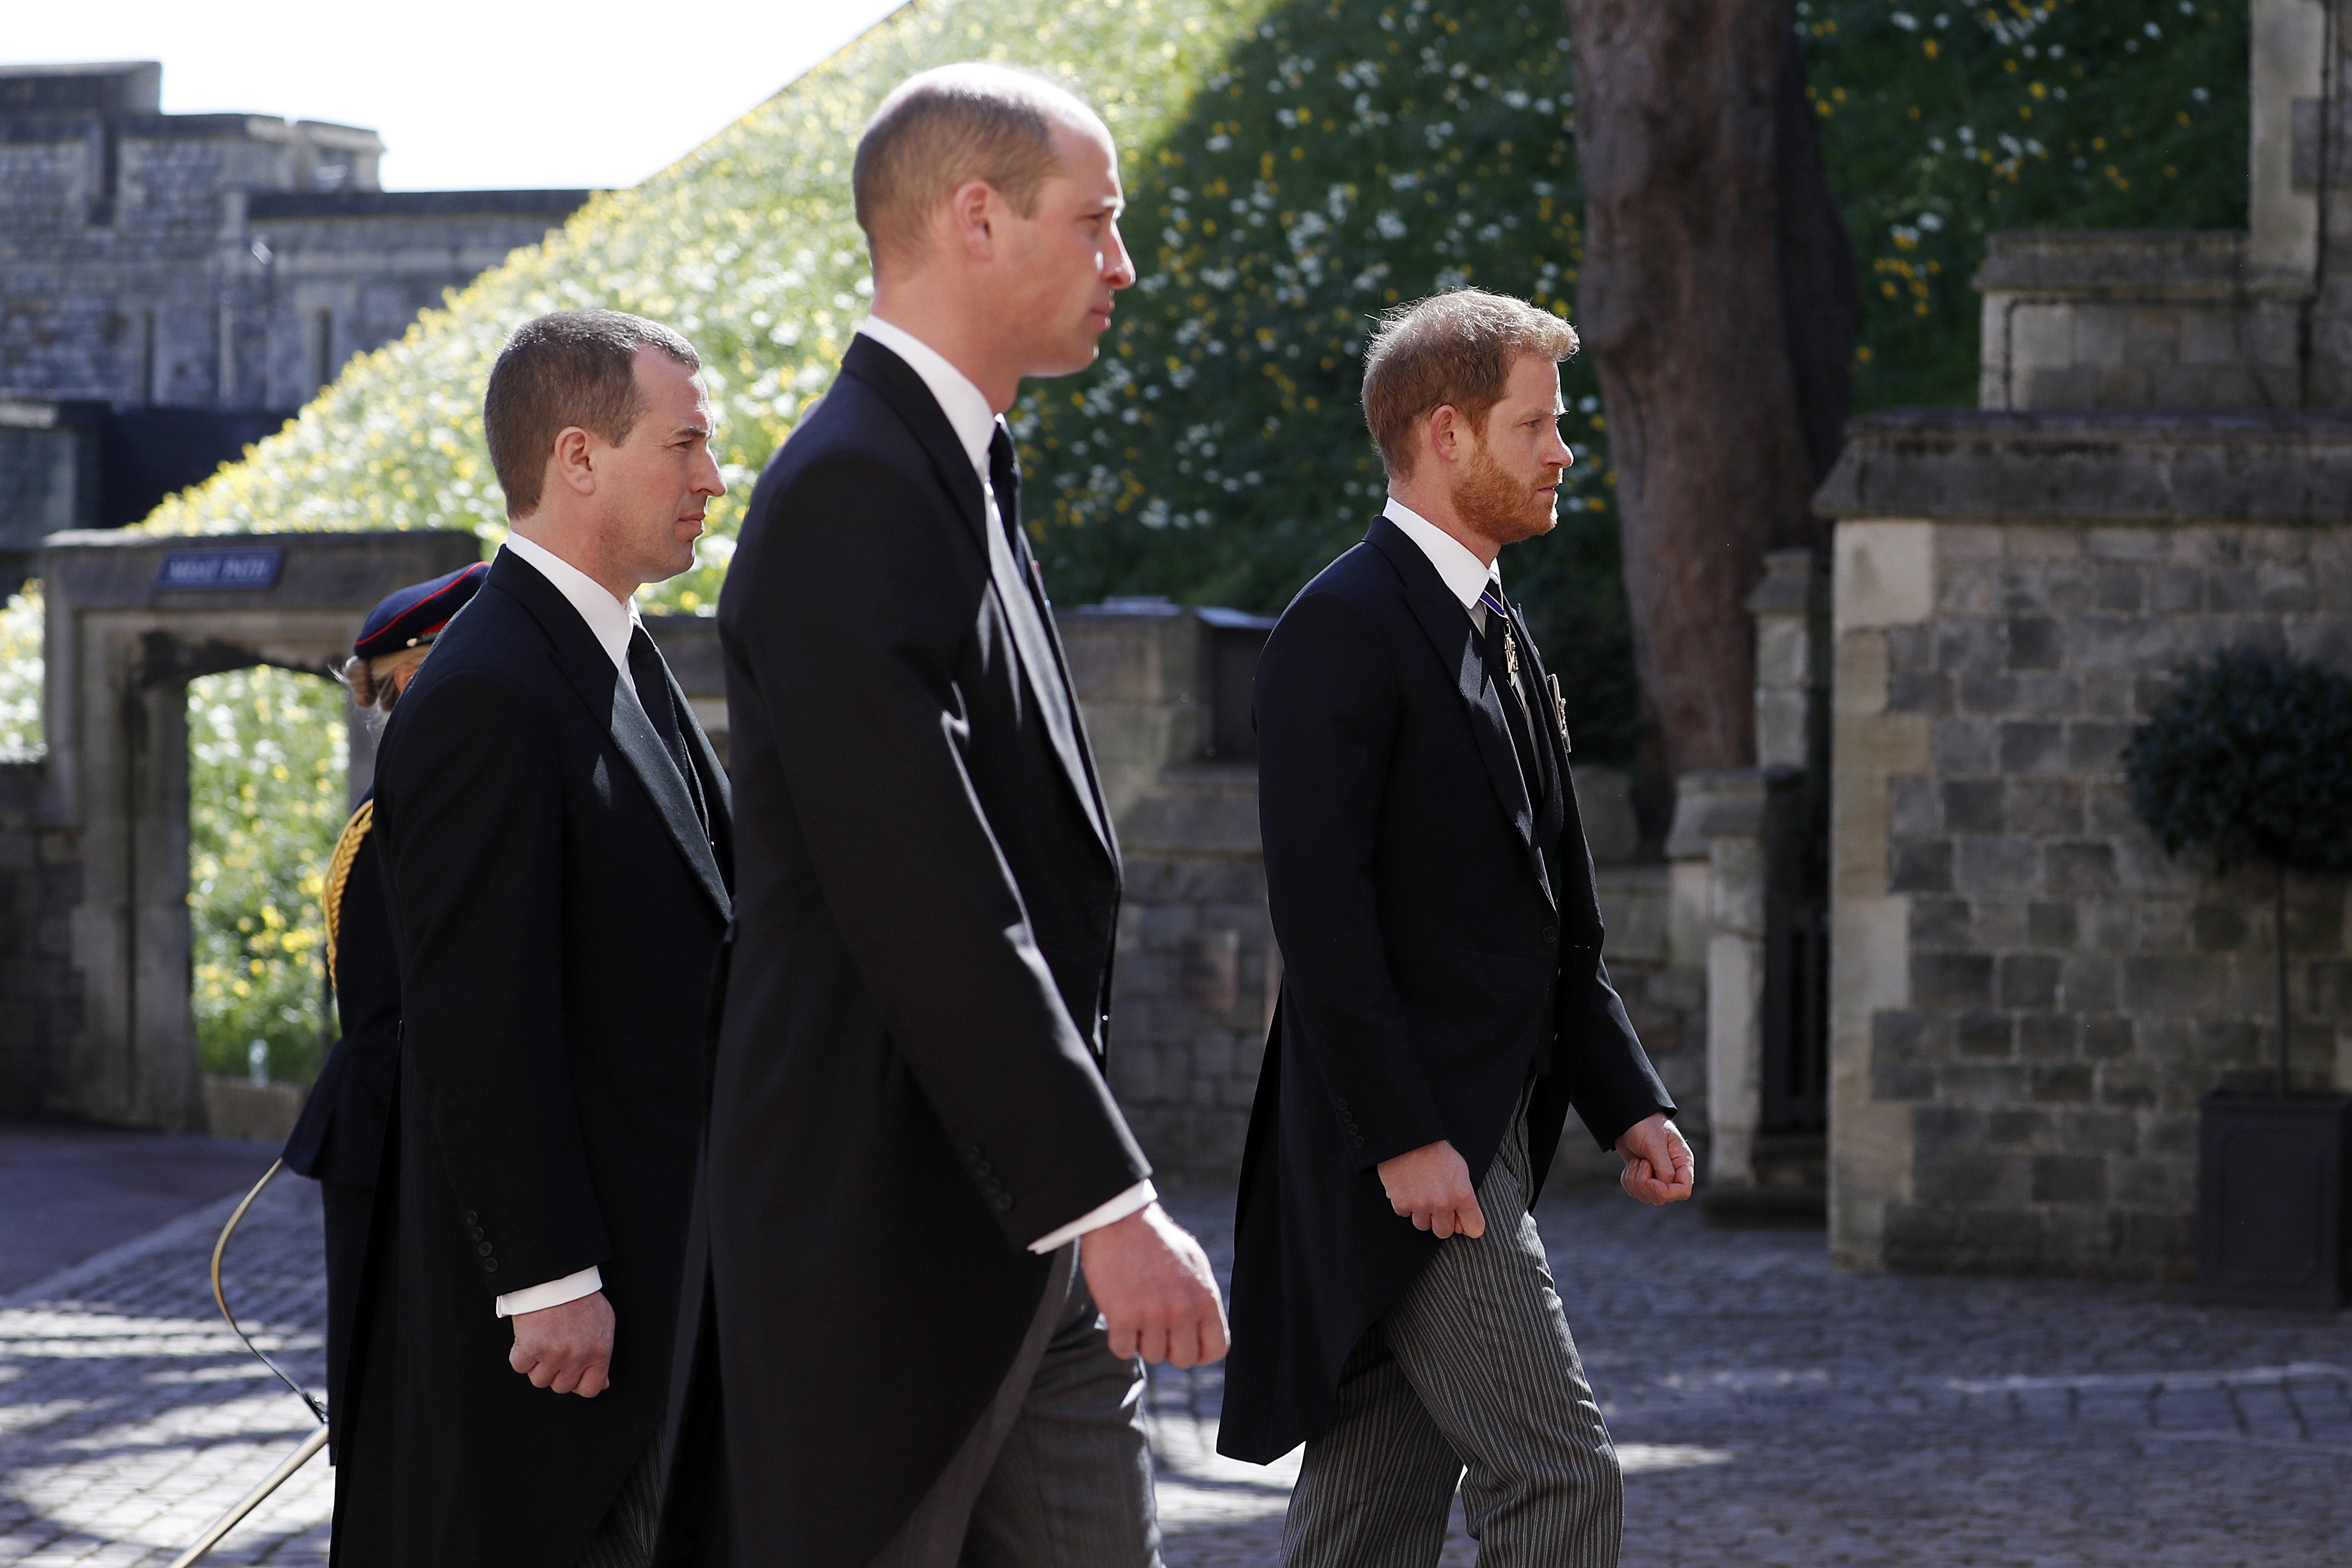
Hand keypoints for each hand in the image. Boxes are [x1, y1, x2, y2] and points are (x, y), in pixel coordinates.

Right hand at [508, 1290, 614, 1396]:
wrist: (556, 1276)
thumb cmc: (580, 1297)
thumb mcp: (604, 1323)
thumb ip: (602, 1355)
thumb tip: (603, 1383)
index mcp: (599, 1352)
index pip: (590, 1389)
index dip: (579, 1383)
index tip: (573, 1373)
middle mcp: (577, 1357)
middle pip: (562, 1387)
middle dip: (557, 1372)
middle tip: (556, 1349)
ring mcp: (552, 1354)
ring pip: (540, 1380)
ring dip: (538, 1364)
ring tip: (544, 1340)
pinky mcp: (529, 1348)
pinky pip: (520, 1367)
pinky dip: (521, 1355)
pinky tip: (529, 1337)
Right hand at [1081, 1202, 1228, 1367]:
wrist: (1120, 1220)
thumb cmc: (1157, 1240)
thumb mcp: (1194, 1263)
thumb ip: (1202, 1297)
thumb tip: (1205, 1328)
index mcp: (1205, 1297)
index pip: (1216, 1348)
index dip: (1201, 1353)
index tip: (1185, 1345)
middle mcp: (1183, 1310)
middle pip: (1183, 1359)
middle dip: (1169, 1348)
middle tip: (1156, 1327)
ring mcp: (1153, 1315)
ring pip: (1151, 1355)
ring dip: (1142, 1339)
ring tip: (1136, 1311)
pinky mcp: (1123, 1317)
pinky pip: (1123, 1350)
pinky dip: (1119, 1338)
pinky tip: (1119, 1315)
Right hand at [1377, 1140, 1485, 1238]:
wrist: (1408, 1139)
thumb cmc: (1435, 1150)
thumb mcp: (1460, 1169)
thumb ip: (1464, 1195)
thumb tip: (1462, 1217)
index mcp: (1462, 1195)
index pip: (1475, 1228)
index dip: (1468, 1225)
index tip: (1462, 1222)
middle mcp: (1443, 1204)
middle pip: (1445, 1232)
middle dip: (1441, 1222)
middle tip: (1436, 1207)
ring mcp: (1421, 1206)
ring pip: (1423, 1226)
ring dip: (1422, 1215)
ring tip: (1420, 1195)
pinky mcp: (1402, 1204)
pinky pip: (1405, 1215)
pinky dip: (1405, 1205)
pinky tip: (1407, 1190)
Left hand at [1614, 1114, 1694, 1205]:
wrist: (1628, 1118)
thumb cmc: (1646, 1126)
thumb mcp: (1655, 1144)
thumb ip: (1663, 1167)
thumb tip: (1666, 1185)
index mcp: (1682, 1163)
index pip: (1683, 1191)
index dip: (1666, 1192)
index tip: (1651, 1180)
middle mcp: (1672, 1173)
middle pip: (1662, 1198)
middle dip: (1645, 1183)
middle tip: (1641, 1162)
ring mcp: (1657, 1177)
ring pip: (1646, 1196)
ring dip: (1634, 1180)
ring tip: (1636, 1160)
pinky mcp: (1642, 1177)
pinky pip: (1634, 1192)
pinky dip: (1627, 1180)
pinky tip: (1631, 1164)